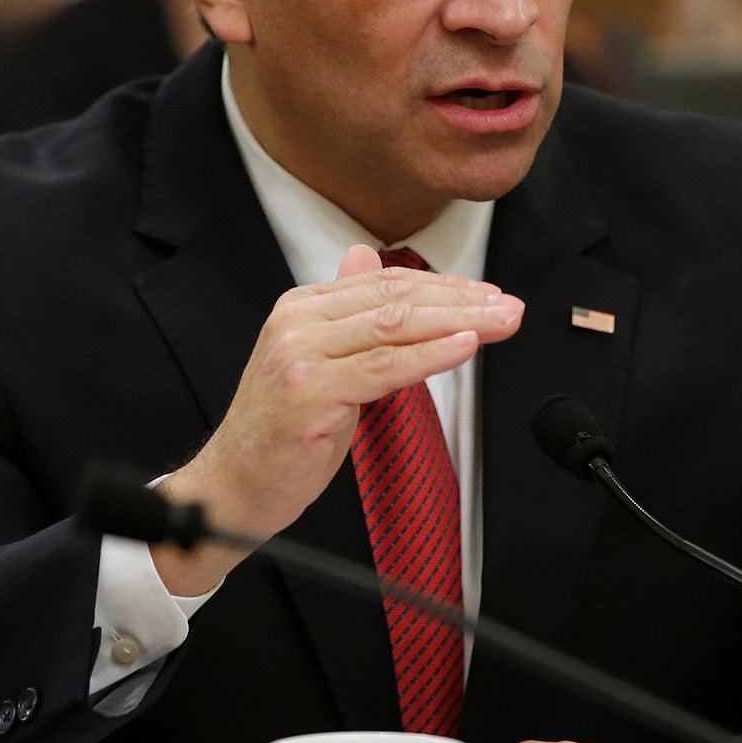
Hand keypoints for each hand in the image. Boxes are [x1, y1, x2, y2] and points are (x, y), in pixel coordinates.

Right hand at [154, 245, 522, 594]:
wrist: (232, 487)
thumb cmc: (281, 431)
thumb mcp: (317, 361)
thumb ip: (346, 312)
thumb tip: (365, 256)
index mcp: (300, 307)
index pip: (384, 283)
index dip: (443, 285)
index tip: (488, 294)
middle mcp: (298, 322)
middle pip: (395, 299)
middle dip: (462, 301)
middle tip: (509, 306)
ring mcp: (301, 355)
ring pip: (394, 326)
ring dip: (458, 322)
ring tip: (500, 322)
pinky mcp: (311, 392)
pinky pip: (384, 367)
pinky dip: (431, 355)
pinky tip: (466, 345)